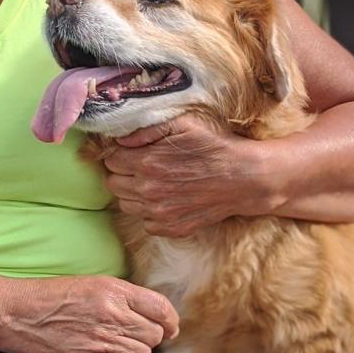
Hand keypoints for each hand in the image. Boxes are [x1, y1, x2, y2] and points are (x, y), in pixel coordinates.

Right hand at [0, 276, 178, 352]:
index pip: (161, 307)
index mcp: (114, 290)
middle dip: (152, 336)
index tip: (169, 325)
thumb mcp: (91, 284)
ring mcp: (101, 338)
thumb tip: (152, 314)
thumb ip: (122, 297)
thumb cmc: (51, 296)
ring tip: (121, 345)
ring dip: (137, 352)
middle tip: (138, 335)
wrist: (16, 313)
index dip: (170, 320)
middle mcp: (112, 313)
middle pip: (155, 334)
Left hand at [100, 114, 286, 236]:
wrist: (243, 177)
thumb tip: (119, 140)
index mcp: (146, 162)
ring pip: (125, 204)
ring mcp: (158, 213)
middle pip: (113, 183)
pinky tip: (167, 198)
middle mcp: (148, 190)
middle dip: (122, 173)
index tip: (132, 152)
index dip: (119, 154)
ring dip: (133, 193)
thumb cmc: (214, 146)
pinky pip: (145, 221)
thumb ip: (146, 129)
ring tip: (154, 182)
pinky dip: (150, 212)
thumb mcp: (183, 124)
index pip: (110, 160)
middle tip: (141, 166)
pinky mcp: (170, 228)